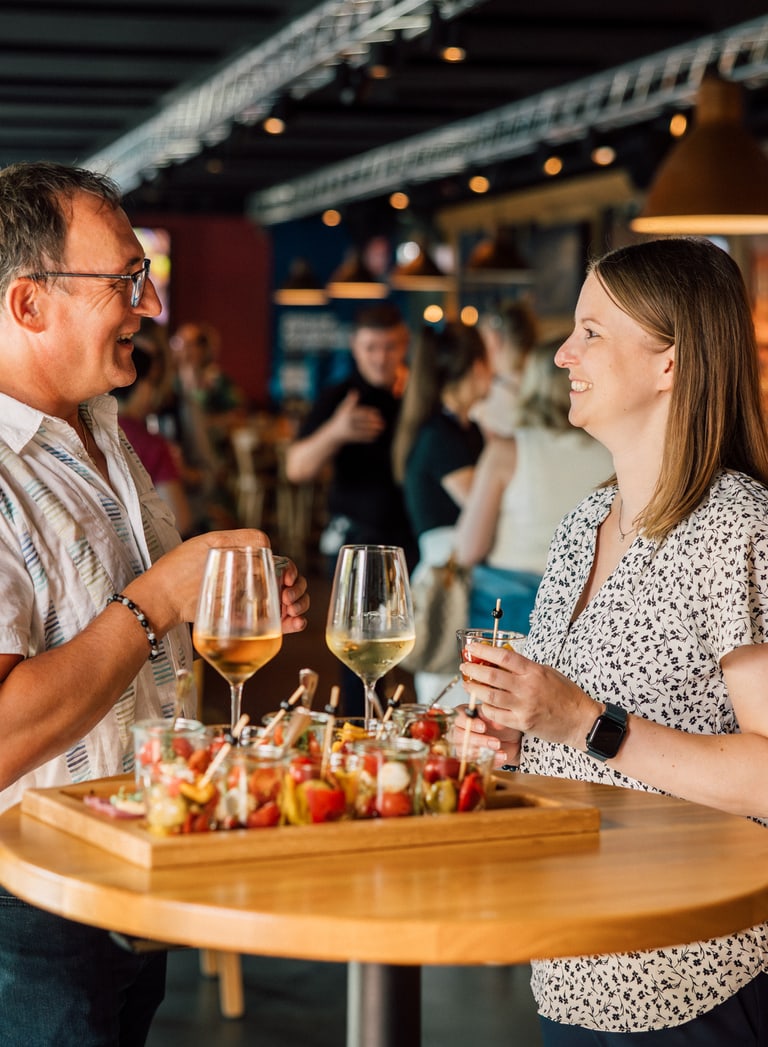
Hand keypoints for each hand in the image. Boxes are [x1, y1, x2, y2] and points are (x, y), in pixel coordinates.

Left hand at [126, 530, 309, 635]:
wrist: (161, 601)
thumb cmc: (180, 569)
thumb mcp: (211, 545)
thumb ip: (238, 541)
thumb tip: (267, 545)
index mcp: (246, 560)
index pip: (281, 563)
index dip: (290, 571)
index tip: (286, 579)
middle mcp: (251, 581)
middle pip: (289, 584)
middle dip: (297, 591)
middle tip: (288, 599)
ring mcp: (249, 602)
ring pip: (286, 604)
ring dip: (298, 607)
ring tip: (292, 613)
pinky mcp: (244, 622)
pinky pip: (274, 623)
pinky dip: (290, 624)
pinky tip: (294, 625)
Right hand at [331, 390, 385, 443]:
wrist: (332, 433)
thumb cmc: (340, 418)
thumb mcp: (343, 408)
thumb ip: (350, 400)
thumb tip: (354, 390)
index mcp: (347, 414)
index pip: (361, 412)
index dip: (371, 412)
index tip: (378, 413)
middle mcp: (347, 422)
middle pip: (363, 422)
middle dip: (374, 422)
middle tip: (383, 422)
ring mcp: (348, 431)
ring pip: (364, 430)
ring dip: (374, 430)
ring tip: (382, 429)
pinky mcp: (350, 438)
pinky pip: (361, 438)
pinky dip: (369, 437)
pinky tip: (376, 436)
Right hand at [453, 703, 521, 767]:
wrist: (508, 739)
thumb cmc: (499, 723)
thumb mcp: (499, 717)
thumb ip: (495, 718)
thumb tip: (496, 723)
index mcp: (463, 714)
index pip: (459, 718)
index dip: (470, 723)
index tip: (483, 727)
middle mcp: (459, 730)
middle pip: (460, 736)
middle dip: (479, 740)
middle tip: (496, 743)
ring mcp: (461, 746)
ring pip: (465, 751)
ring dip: (484, 753)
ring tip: (501, 752)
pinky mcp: (468, 759)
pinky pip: (473, 762)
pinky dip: (488, 760)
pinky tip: (500, 757)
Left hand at [459, 641, 597, 751]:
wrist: (580, 720)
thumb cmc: (566, 694)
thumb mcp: (548, 672)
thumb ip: (526, 667)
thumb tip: (502, 660)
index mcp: (534, 671)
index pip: (503, 656)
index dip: (484, 650)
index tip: (472, 647)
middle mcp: (527, 687)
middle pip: (492, 676)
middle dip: (473, 670)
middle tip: (464, 667)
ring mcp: (524, 706)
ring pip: (490, 696)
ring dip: (474, 689)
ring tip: (467, 684)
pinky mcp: (522, 723)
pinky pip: (497, 715)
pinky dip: (486, 708)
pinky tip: (482, 704)